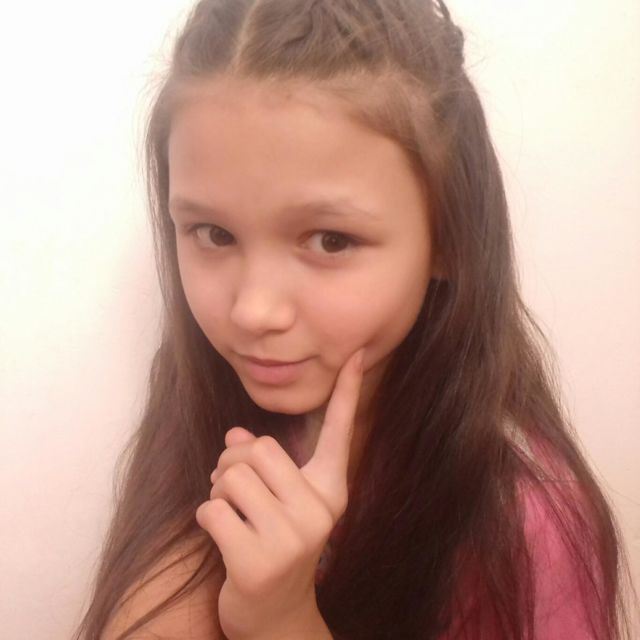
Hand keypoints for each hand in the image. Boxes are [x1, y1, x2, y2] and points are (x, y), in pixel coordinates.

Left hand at [195, 348, 364, 639]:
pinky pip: (212, 511)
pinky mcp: (258, 563)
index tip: (359, 353)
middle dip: (231, 463)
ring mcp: (292, 539)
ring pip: (231, 477)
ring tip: (228, 512)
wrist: (277, 615)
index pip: (339, 431)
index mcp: (330, 490)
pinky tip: (222, 537)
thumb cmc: (276, 544)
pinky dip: (206, 518)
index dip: (348, 391)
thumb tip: (233, 435)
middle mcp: (319, 511)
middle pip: (258, 450)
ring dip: (217, 492)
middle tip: (230, 485)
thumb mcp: (278, 501)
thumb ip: (263, 464)